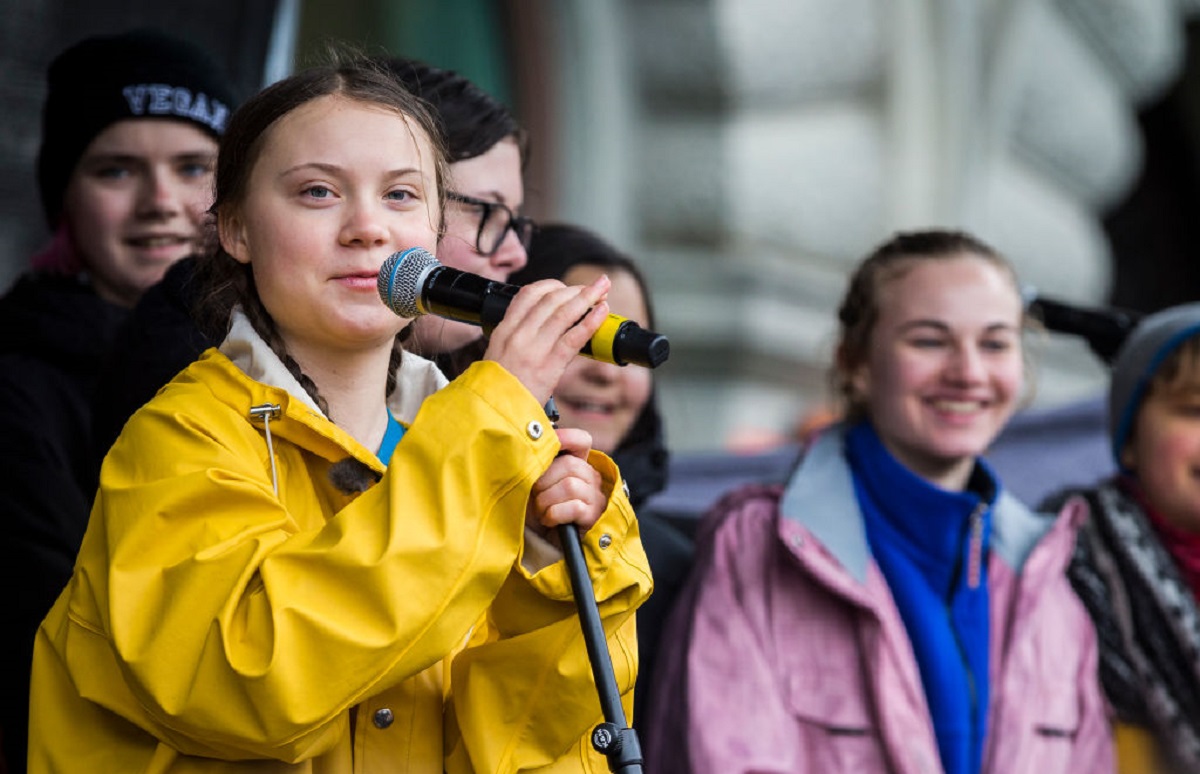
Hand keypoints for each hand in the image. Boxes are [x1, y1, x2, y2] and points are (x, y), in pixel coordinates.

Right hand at [483, 275, 610, 404]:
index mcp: (504, 330)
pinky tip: (602, 312)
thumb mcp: (496, 357)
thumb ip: (516, 340)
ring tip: (603, 289)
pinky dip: (591, 321)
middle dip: (575, 289)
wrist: (492, 415)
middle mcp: (518, 334)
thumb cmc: (496, 392)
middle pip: (550, 298)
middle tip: (594, 287)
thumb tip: (539, 328)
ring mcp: (534, 348)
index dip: (551, 285)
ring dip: (587, 297)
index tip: (565, 287)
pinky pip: (574, 336)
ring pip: (564, 312)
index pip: (527, 294)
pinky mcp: (549, 365)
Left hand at [526, 427, 604, 535]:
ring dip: (547, 500)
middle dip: (544, 481)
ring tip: (541, 510)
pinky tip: (549, 520)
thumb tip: (528, 449)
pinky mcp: (593, 516)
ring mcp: (595, 497)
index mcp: (578, 464)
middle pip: (569, 465)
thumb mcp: (538, 486)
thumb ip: (539, 467)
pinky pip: (573, 507)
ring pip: (570, 486)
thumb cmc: (541, 511)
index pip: (581, 440)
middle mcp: (591, 477)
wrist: (548, 543)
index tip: (547, 444)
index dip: (565, 437)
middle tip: (536, 496)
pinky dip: (554, 514)